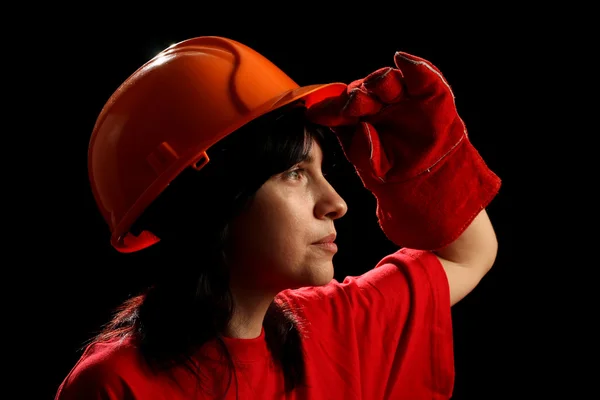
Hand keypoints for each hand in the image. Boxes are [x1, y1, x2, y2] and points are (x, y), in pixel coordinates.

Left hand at [307, 52, 500, 249]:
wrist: (429, 183)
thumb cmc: (396, 172)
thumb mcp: (373, 165)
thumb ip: (362, 148)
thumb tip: (363, 127)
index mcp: (360, 118)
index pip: (342, 107)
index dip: (332, 109)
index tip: (317, 114)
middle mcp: (379, 104)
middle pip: (362, 89)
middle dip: (357, 96)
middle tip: (353, 106)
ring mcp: (403, 97)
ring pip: (387, 80)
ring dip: (380, 83)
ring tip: (380, 92)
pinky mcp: (429, 93)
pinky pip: (422, 75)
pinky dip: (414, 66)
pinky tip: (402, 60)